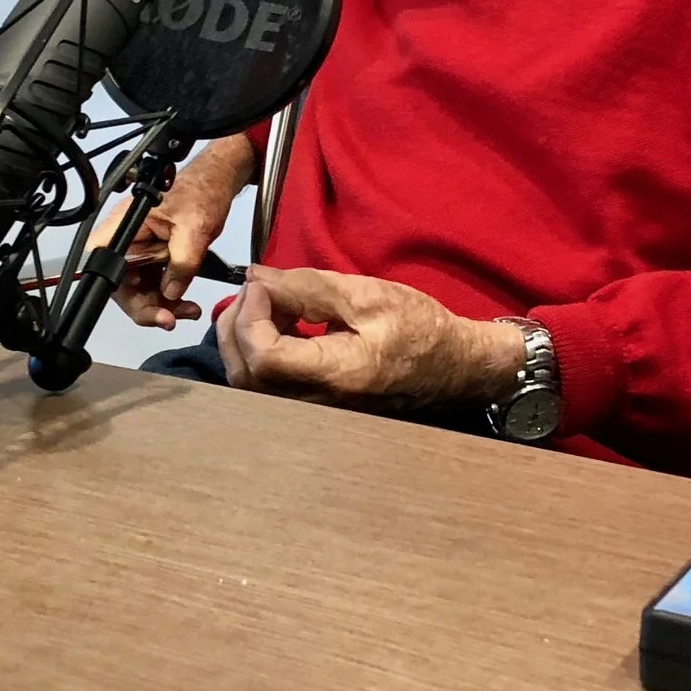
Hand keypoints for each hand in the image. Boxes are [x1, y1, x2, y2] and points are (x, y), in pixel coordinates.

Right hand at [108, 134, 256, 328]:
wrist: (219, 181)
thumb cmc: (202, 190)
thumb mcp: (194, 228)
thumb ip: (182, 262)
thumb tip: (171, 293)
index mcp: (126, 223)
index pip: (102, 259)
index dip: (113, 286)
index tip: (138, 303)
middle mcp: (128, 237)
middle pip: (121, 283)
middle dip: (145, 305)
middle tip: (168, 319)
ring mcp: (141, 248)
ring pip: (138, 288)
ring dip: (161, 306)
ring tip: (186, 312)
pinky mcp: (154, 255)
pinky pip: (153, 283)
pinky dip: (169, 297)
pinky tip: (186, 304)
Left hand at [217, 266, 523, 408]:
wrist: (453, 365)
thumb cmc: (421, 328)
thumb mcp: (368, 294)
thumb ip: (307, 286)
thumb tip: (257, 278)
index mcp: (340, 375)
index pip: (265, 358)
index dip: (250, 317)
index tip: (263, 285)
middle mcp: (321, 404)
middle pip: (246, 376)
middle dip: (237, 325)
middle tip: (258, 290)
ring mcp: (315, 411)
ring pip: (250, 385)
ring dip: (245, 338)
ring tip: (271, 304)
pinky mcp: (313, 407)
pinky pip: (267, 386)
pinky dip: (260, 351)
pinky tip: (281, 324)